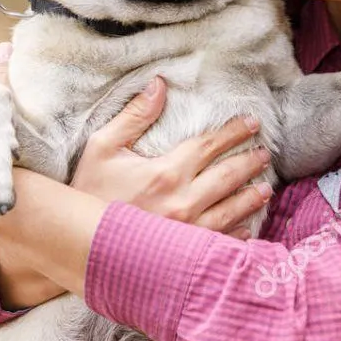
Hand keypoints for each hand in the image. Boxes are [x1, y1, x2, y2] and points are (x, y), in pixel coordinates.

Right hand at [70, 75, 272, 237]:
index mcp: (166, 172)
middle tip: (264, 154)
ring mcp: (186, 233)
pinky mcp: (184, 255)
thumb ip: (134, 116)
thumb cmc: (86, 192)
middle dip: (249, 163)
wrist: (76, 244)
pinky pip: (220, 243)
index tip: (251, 123)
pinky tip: (247, 229)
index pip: (209, 146)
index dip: (233, 132)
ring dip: (251, 198)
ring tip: (265, 189)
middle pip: (227, 177)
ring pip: (231, 212)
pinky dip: (237, 236)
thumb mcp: (102, 147)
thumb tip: (159, 84)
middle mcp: (183, 203)